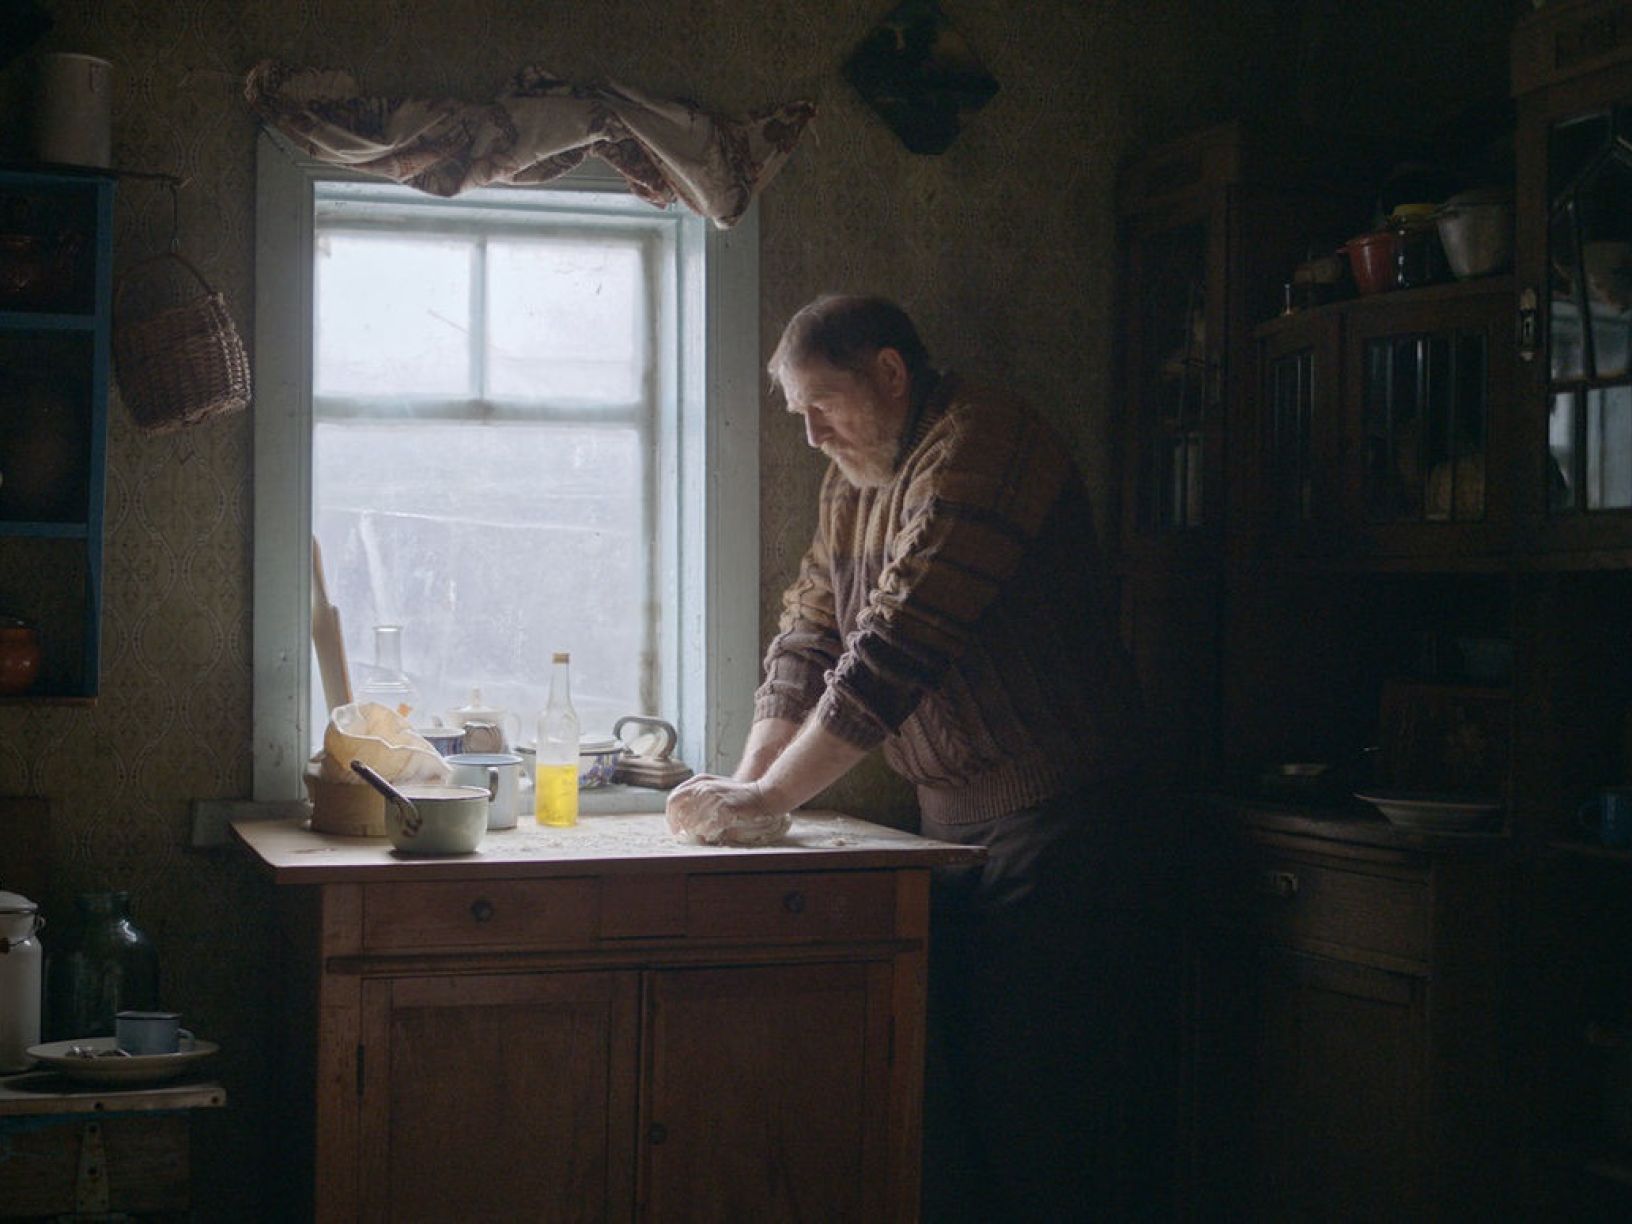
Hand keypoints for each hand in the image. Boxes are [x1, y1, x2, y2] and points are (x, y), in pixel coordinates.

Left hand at [665, 774, 790, 846]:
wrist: (763, 794)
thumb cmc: (739, 795)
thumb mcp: (716, 788)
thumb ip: (699, 796)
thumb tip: (681, 817)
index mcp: (700, 780)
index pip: (674, 798)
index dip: (671, 815)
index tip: (675, 827)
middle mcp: (704, 787)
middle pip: (680, 811)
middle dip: (679, 826)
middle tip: (683, 835)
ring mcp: (714, 797)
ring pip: (692, 822)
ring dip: (694, 831)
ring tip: (701, 835)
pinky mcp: (724, 808)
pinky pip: (708, 827)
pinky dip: (708, 834)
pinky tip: (713, 834)